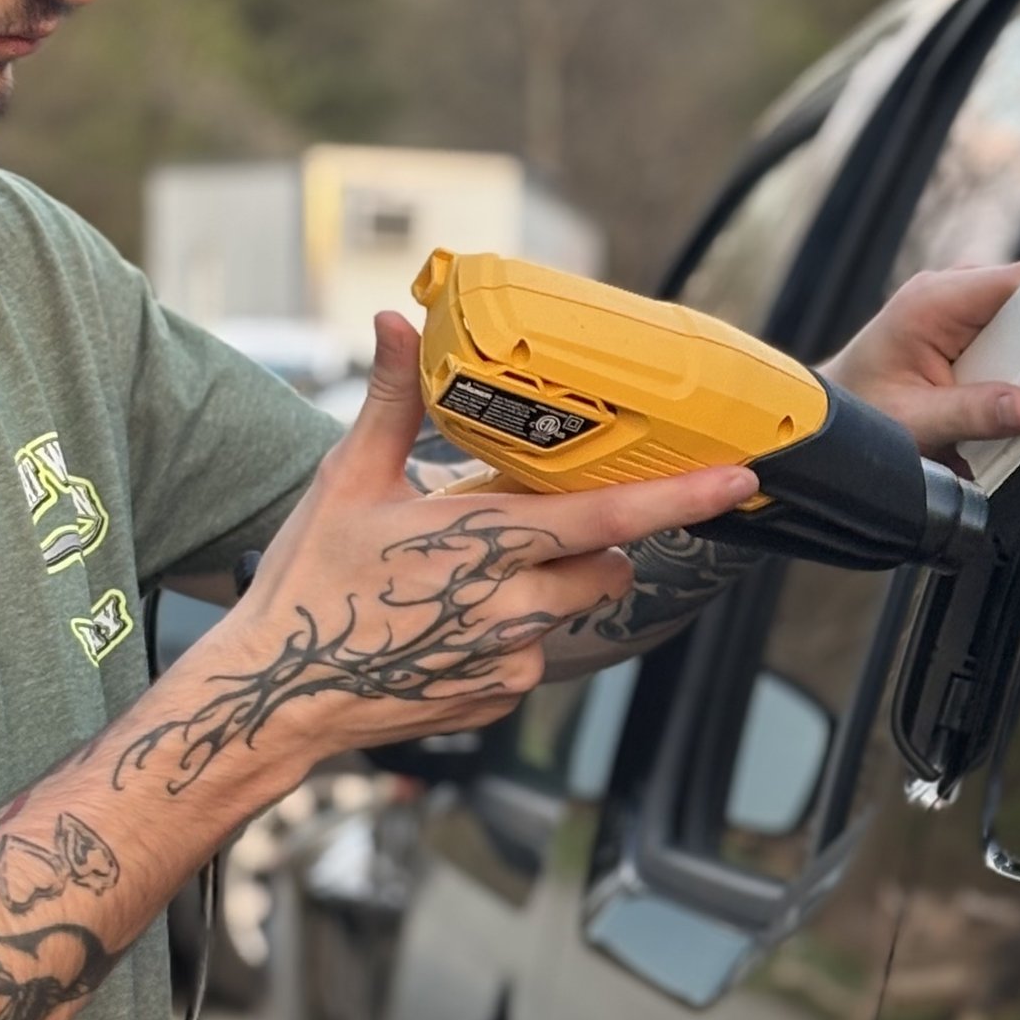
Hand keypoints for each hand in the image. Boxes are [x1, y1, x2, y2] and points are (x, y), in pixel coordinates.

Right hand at [134, 313, 757, 798]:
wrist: (278, 694)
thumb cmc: (311, 582)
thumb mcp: (347, 481)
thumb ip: (392, 401)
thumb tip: (399, 321)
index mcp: (488, 543)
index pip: (611, 515)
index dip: (684, 497)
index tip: (742, 479)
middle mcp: (516, 607)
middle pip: (607, 561)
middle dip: (592, 538)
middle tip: (525, 521)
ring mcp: (513, 661)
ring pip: (576, 606)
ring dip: (553, 582)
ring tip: (473, 574)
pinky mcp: (502, 697)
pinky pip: (539, 653)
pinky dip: (516, 630)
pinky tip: (450, 621)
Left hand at [824, 262, 1019, 460]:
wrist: (827, 416)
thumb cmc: (856, 410)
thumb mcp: (913, 420)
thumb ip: (971, 415)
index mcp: (935, 300)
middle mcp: (952, 295)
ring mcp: (962, 312)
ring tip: (1013, 407)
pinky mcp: (968, 334)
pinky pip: (1013, 346)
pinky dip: (1016, 377)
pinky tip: (1001, 407)